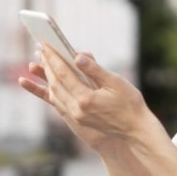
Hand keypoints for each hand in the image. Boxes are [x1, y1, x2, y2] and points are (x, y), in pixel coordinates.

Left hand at [18, 45, 154, 147]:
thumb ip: (95, 69)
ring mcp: (76, 117)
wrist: (136, 130)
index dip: (52, 58)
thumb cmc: (130, 104)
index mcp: (86, 99)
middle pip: (55, 83)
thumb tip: (77, 56)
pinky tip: (49, 82)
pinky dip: (52, 91)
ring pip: (55, 94)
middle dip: (47, 65)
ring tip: (40, 63)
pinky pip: (59, 103)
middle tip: (41, 50)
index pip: (63, 74)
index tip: (44, 45)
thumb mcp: (115, 82)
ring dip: (47, 77)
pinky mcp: (78, 120)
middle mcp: (77, 110)